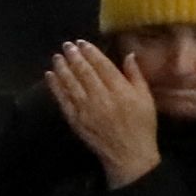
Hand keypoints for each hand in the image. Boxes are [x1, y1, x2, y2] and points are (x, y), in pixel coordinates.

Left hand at [50, 40, 160, 187]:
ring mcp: (86, 109)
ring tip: (57, 57)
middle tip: (67, 45)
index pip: (102, 66)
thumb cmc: (141, 125)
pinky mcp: (75, 119)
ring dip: (62, 68)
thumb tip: (129, 54)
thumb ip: (136, 76)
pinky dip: (55, 86)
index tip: (82, 42)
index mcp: (121, 91)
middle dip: (74, 56)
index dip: (91, 52)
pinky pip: (62, 99)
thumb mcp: (146, 99)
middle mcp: (102, 97)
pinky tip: (50, 75)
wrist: (129, 154)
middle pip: (84, 72)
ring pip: (71, 83)